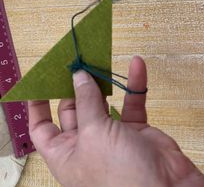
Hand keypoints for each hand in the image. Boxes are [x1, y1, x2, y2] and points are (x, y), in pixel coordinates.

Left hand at [29, 56, 203, 186]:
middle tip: (76, 61)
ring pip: (103, 103)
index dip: (38, 106)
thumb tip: (78, 76)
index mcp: (65, 153)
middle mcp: (86, 144)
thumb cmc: (119, 174)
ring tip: (100, 58)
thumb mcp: (94, 134)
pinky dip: (135, 85)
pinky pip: (132, 103)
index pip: (42, 128)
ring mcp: (111, 136)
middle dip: (75, 85)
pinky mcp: (135, 130)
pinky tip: (137, 65)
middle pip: (74, 108)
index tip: (40, 81)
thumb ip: (86, 101)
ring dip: (104, 82)